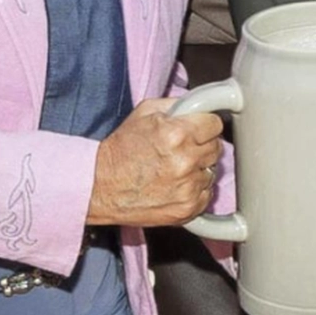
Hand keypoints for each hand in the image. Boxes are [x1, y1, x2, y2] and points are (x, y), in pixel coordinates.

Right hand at [88, 98, 222, 225]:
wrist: (99, 186)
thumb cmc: (119, 150)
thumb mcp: (144, 113)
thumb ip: (176, 105)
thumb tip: (200, 105)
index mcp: (177, 133)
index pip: (215, 124)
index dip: (205, 125)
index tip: (198, 129)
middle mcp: (185, 161)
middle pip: (216, 148)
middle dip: (201, 146)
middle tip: (180, 149)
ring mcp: (188, 188)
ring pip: (211, 172)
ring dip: (198, 169)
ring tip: (172, 169)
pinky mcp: (187, 209)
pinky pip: (206, 194)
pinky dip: (194, 190)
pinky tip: (174, 185)